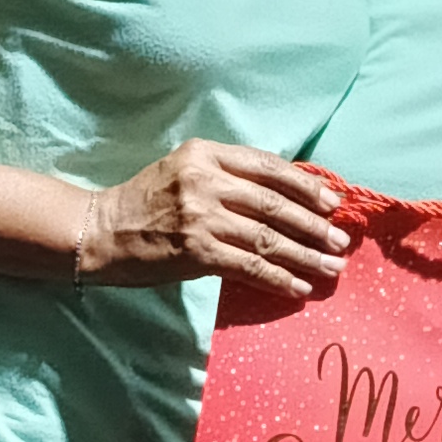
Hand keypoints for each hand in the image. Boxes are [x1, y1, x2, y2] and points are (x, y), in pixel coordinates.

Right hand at [75, 144, 349, 297]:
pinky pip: (249, 266)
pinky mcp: (196, 251)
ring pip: (269, 238)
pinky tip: (298, 288)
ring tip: (331, 268)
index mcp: (206, 154)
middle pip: (276, 204)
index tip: (333, 203)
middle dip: (315, 225)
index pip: (269, 167)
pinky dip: (278, 279)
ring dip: (305, 257)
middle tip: (340, 242)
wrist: (100, 231)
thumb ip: (227, 176)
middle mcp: (206, 180)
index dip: (306, 186)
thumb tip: (284, 197)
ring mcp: (201, 216)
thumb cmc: (144, 203)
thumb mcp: (184, 171)